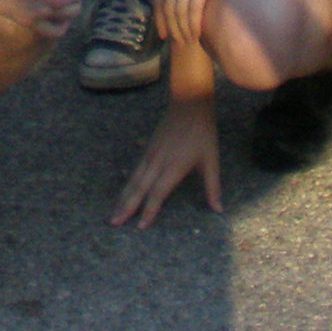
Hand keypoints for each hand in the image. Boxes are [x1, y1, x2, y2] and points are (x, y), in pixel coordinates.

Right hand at [110, 97, 223, 228]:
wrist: (189, 102)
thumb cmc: (203, 132)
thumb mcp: (211, 160)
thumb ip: (212, 187)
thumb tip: (218, 210)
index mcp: (174, 167)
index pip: (157, 194)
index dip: (149, 211)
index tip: (139, 227)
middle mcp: (158, 162)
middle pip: (138, 188)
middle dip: (126, 207)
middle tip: (113, 222)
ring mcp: (150, 153)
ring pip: (134, 179)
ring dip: (123, 195)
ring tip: (114, 210)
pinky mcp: (148, 146)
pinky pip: (136, 167)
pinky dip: (128, 180)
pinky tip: (124, 184)